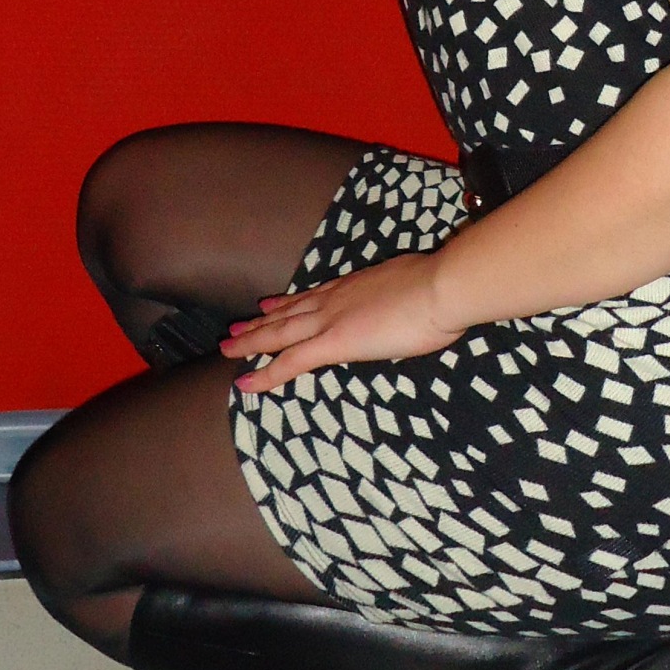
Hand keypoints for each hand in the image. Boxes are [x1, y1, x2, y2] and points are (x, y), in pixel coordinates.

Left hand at [220, 251, 468, 392]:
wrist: (441, 287)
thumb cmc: (441, 290)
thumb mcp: (415, 287)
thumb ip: (402, 298)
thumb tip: (409, 306)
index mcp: (355, 286)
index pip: (312, 295)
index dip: (287, 302)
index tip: (268, 303)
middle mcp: (335, 298)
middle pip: (287, 312)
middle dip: (259, 322)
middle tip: (235, 327)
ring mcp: (330, 319)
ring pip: (279, 333)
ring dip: (251, 341)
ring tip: (227, 347)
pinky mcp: (333, 343)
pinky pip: (290, 362)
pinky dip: (265, 374)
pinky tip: (245, 383)